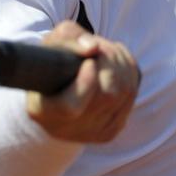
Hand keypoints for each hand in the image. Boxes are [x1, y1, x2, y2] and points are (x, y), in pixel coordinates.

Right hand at [26, 21, 140, 142]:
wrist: (56, 91)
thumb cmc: (52, 64)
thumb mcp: (52, 46)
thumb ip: (70, 42)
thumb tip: (94, 48)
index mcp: (44, 111)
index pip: (71, 106)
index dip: (86, 82)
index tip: (89, 62)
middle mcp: (67, 129)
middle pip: (106, 95)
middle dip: (109, 61)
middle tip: (99, 44)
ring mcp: (92, 133)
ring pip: (124, 93)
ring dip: (121, 62)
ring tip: (107, 48)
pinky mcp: (111, 130)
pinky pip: (131, 96)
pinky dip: (129, 71)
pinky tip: (116, 60)